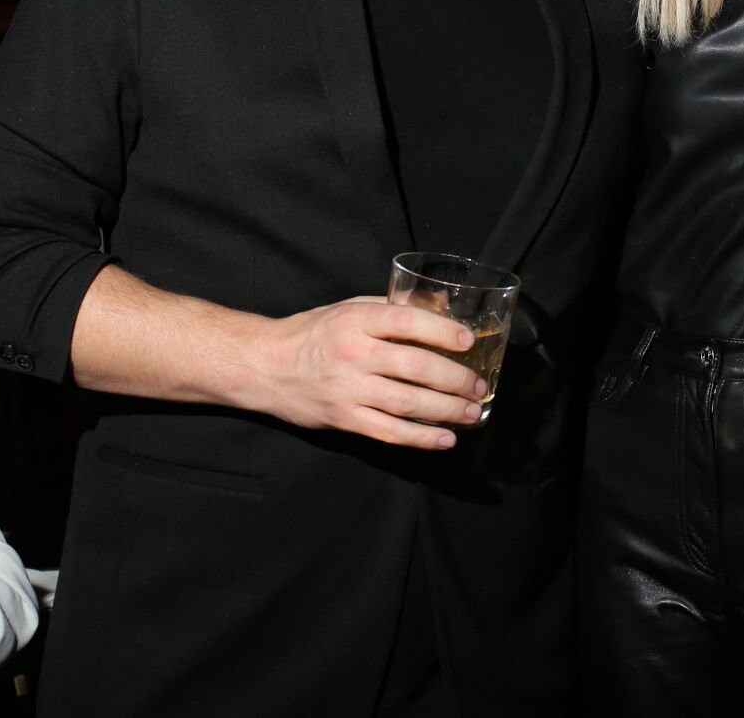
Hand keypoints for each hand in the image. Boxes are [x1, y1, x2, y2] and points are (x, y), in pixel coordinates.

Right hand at [251, 297, 487, 450]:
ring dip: (446, 409)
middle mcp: (353, 354)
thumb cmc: (313, 333)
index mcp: (356, 319)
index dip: (441, 330)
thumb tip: (443, 304)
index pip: (406, 321)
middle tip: (479, 385)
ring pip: (407, 402)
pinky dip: (420, 437)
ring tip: (471, 412)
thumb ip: (394, 307)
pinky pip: (389, 432)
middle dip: (454, 378)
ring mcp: (348, 389)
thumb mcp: (350, 308)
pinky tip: (444, 438)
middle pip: (414, 366)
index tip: (467, 341)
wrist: (265, 366)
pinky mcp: (344, 418)